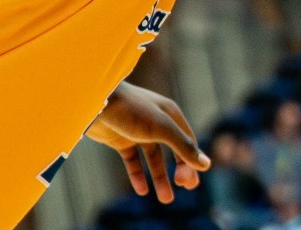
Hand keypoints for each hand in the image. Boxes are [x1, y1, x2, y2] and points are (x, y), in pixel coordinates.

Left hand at [86, 82, 210, 202]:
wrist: (95, 102)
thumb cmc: (131, 110)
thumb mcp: (162, 128)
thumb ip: (183, 146)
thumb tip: (206, 164)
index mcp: (171, 115)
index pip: (188, 142)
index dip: (191, 162)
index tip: (189, 182)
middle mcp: (157, 123)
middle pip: (174, 150)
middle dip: (181, 170)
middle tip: (185, 188)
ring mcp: (138, 132)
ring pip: (154, 159)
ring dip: (160, 178)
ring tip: (166, 199)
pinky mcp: (121, 140)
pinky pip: (133, 161)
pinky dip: (138, 175)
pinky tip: (142, 190)